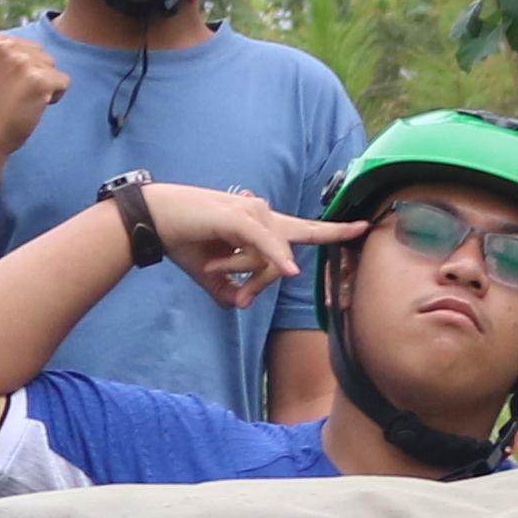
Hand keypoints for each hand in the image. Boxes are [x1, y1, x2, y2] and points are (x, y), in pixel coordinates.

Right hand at [0, 30, 68, 161]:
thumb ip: (14, 56)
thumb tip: (41, 53)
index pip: (29, 47)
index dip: (24, 70)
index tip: (6, 85)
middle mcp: (9, 46)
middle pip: (42, 55)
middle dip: (36, 75)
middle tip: (15, 95)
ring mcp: (25, 62)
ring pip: (53, 68)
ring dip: (44, 85)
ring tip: (23, 100)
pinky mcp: (40, 79)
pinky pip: (64, 82)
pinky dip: (54, 97)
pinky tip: (33, 106)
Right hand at [129, 182, 350, 312]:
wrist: (155, 222)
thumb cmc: (183, 240)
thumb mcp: (211, 274)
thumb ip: (230, 290)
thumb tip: (239, 304)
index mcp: (260, 225)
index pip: (305, 229)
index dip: (333, 230)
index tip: (363, 227)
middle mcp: (262, 213)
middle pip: (291, 250)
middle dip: (299, 257)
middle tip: (280, 272)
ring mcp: (252, 213)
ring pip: (272, 256)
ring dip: (248, 274)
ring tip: (215, 268)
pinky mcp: (239, 218)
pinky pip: (265, 242)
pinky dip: (275, 256)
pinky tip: (287, 270)